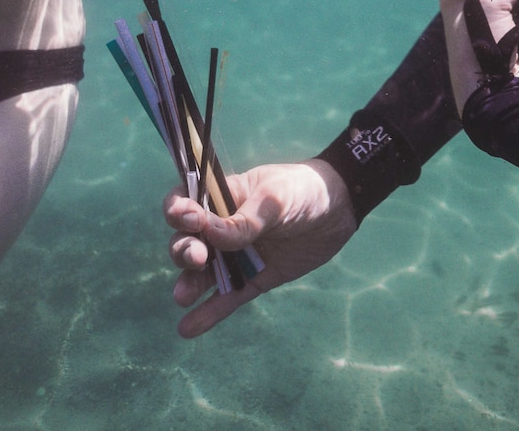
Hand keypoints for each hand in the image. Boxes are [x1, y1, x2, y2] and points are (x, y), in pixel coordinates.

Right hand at [163, 159, 356, 337]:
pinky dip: (208, 313)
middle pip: (188, 240)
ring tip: (183, 296)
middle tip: (197, 257)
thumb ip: (245, 219)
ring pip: (202, 273)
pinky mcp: (253, 279)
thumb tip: (209, 234)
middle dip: (184, 250)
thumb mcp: (275, 198)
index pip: (187, 202)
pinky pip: (226, 297)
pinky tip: (187, 329)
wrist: (339, 210)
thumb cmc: (304, 190)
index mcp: (224, 196)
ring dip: (188, 283)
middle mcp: (222, 227)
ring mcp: (237, 255)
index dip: (179, 211)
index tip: (189, 219)